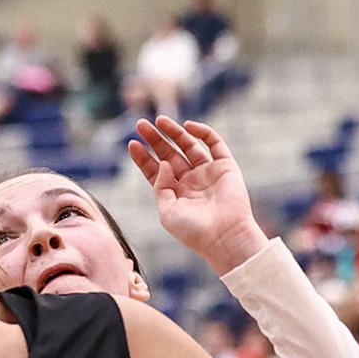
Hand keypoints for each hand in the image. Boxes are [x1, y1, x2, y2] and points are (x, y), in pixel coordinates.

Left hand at [128, 116, 267, 274]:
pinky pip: (214, 144)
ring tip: (159, 120)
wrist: (225, 237)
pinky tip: (187, 126)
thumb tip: (162, 162)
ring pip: (189, 146)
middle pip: (169, 154)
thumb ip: (160, 186)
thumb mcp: (167, 211)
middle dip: (155, 140)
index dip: (144, 157)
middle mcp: (191, 182)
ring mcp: (208, 173)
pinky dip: (203, 132)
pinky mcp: (226, 167)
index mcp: (175, 194)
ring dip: (174, 132)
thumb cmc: (194, 231)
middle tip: (140, 124)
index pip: (155, 170)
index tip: (132, 143)